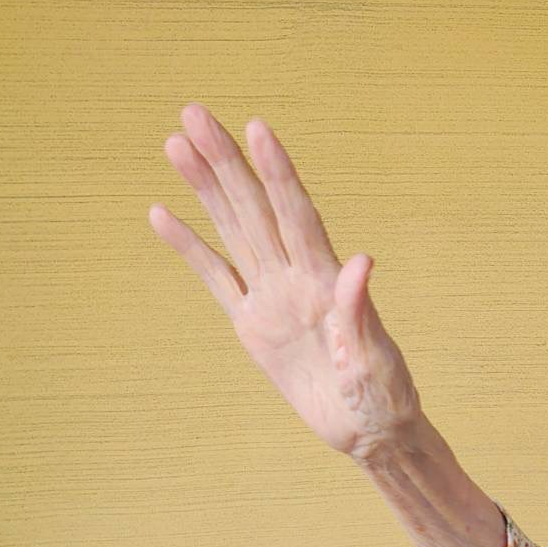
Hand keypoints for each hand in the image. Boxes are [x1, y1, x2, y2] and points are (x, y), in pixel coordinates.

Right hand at [148, 103, 421, 458]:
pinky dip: (191, 249)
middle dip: (227, 162)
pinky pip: (217, 280)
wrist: (371, 433)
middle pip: (257, 210)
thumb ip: (361, 313)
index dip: (278, 172)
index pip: (297, 216)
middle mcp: (297, 281)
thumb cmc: (384, 398)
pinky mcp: (254, 329)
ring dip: (207, 189)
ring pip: (234, 233)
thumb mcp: (376, 361)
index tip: (256, 128)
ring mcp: (272, 301)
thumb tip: (361, 263)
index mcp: (327, 284)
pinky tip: (163, 214)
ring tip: (177, 144)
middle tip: (194, 113)